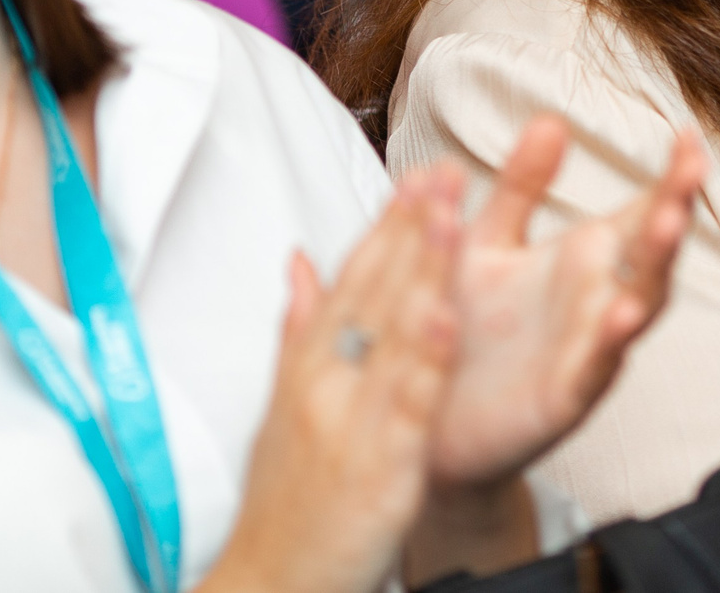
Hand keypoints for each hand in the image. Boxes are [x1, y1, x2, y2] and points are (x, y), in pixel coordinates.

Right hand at [205, 170, 464, 592]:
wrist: (269, 583)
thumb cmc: (287, 500)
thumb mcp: (286, 407)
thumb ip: (300, 330)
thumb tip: (302, 261)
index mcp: (309, 368)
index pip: (351, 281)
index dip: (386, 224)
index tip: (418, 171)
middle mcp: (324, 384)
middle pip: (371, 294)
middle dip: (409, 228)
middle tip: (443, 167)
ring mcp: (348, 423)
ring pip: (390, 337)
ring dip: (420, 272)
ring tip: (450, 216)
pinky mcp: (376, 469)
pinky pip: (405, 409)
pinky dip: (425, 364)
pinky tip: (450, 321)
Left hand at [428, 116, 706, 490]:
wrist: (423, 419)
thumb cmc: (462, 327)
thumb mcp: (486, 243)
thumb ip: (520, 187)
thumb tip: (550, 119)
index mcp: (585, 260)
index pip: (643, 210)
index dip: (671, 176)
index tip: (688, 133)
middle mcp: (597, 301)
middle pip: (652, 252)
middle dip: (675, 210)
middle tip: (692, 168)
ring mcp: (587, 349)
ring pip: (638, 305)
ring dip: (656, 267)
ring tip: (669, 223)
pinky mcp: (563, 398)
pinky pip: (594, 369)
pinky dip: (610, 344)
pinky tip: (621, 315)